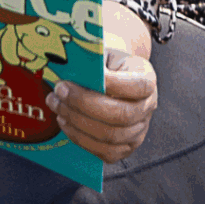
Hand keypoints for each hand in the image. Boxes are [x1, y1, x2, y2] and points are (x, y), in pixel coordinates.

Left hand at [46, 48, 156, 163]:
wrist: (111, 74)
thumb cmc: (104, 61)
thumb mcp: (102, 51)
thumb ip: (92, 59)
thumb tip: (72, 68)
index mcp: (147, 78)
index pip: (138, 86)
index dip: (112, 83)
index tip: (80, 74)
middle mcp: (148, 107)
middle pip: (121, 115)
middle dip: (84, 104)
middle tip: (58, 91)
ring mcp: (139, 130)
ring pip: (111, 136)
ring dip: (77, 122)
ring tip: (56, 106)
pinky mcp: (126, 147)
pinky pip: (105, 152)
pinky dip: (81, 138)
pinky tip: (65, 122)